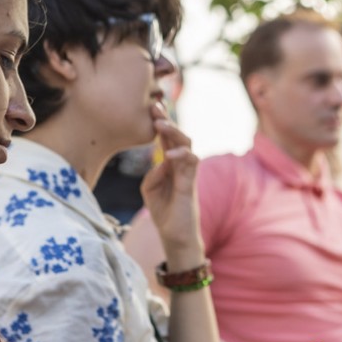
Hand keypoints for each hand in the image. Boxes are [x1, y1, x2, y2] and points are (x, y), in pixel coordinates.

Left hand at [140, 103, 201, 258]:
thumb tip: (160, 162)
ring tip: (159, 123)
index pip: (165, 138)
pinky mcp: (191, 183)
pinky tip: (169, 154)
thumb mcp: (149, 190)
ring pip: (187, 144)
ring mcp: (187, 172)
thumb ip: (152, 174)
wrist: (176, 236)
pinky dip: (182, 155)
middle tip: (154, 106)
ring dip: (174, 132)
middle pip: (177, 135)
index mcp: (169, 164)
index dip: (160, 122)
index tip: (150, 106)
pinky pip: (192, 162)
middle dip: (166, 119)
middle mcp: (180, 164)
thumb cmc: (163, 213)